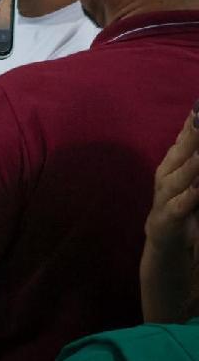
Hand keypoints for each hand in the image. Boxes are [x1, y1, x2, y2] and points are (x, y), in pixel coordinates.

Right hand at [145, 106, 198, 254]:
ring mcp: (165, 195)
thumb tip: (197, 124)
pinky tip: (197, 188)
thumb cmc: (183, 201)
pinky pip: (180, 205)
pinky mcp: (168, 217)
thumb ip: (192, 153)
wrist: (165, 239)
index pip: (185, 137)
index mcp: (174, 162)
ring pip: (179, 177)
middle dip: (193, 135)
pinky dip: (189, 196)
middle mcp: (167, 174)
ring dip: (191, 165)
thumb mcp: (189, 175)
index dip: (193, 121)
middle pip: (181, 152)